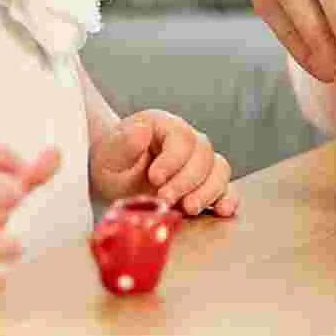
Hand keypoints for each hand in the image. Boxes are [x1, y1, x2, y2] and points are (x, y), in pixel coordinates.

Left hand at [89, 109, 237, 216]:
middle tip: (165, 198)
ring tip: (188, 208)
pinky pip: (226, 188)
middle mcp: (189, 141)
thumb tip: (141, 130)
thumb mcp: (109, 154)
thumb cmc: (113, 163)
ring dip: (207, 191)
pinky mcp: (204, 185)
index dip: (173, 159)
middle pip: (204, 155)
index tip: (154, 178)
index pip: (182, 138)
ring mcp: (199, 163)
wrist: (115, 178)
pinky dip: (227, 198)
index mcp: (166, 126)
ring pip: (219, 170)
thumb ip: (124, 143)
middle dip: (186, 180)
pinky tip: (222, 210)